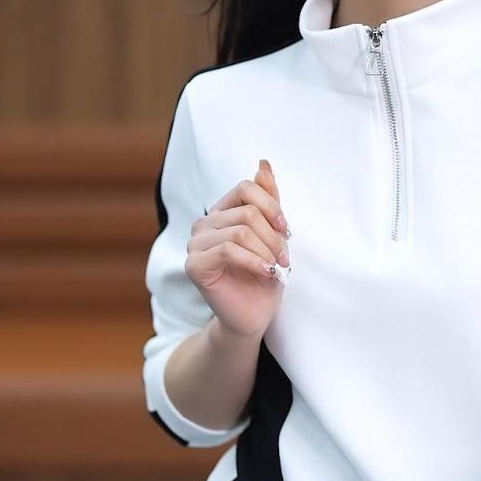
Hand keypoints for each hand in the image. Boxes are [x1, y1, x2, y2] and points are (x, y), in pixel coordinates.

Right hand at [184, 158, 290, 338]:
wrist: (253, 316)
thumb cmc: (263, 276)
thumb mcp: (272, 234)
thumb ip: (268, 201)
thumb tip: (263, 164)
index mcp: (220, 212)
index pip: (245, 188)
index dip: (271, 206)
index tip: (287, 230)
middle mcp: (203, 224)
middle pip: (246, 212)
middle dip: (273, 236)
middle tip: (285, 258)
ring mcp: (194, 244)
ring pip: (240, 232)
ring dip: (267, 251)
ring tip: (277, 268)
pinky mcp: (194, 265)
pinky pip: (228, 251)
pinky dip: (254, 262)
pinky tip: (266, 273)